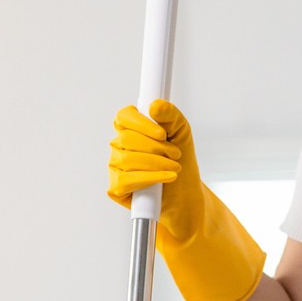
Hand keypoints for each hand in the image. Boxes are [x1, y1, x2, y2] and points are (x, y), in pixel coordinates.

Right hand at [107, 99, 203, 245]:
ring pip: (127, 159)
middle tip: (175, 154)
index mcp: (130, 128)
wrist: (185, 194)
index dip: (141, 123)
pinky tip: (167, 178)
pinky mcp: (116, 187)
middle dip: (157, 147)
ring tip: (175, 167)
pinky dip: (150, 178)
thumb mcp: (182, 133)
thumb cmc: (179, 161)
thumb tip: (155, 106)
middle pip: (127, 138)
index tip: (162, 133)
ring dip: (157, 163)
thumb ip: (170, 116)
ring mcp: (115, 166)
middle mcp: (119, 145)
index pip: (124, 116)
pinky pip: (126, 180)